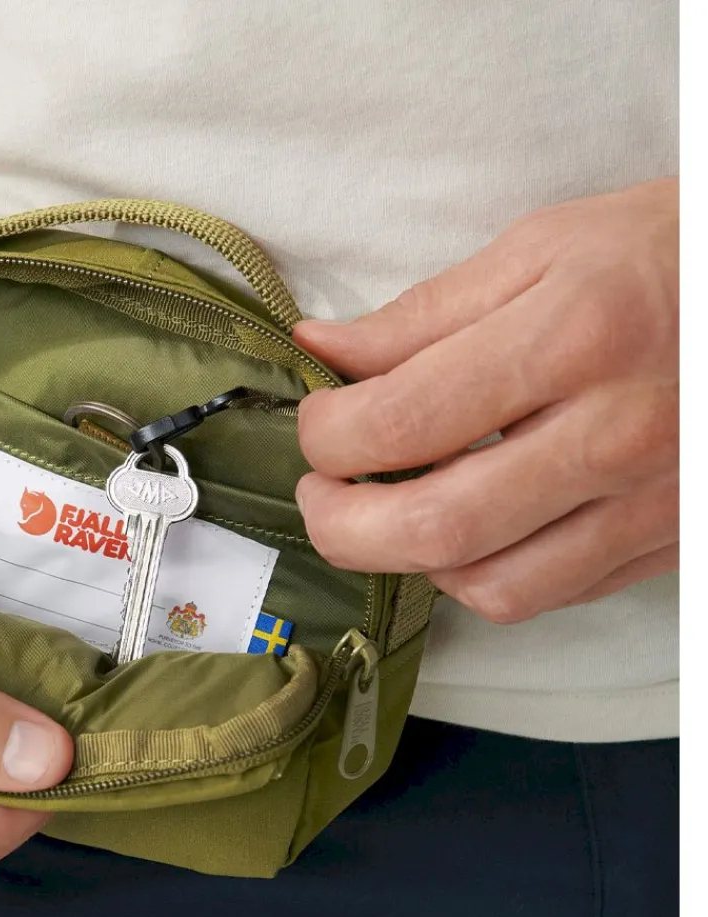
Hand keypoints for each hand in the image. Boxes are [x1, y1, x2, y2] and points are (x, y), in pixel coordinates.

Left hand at [292, 177, 677, 623]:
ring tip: (390, 511)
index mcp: (571, 340)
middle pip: (436, 527)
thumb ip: (423, 314)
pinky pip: (548, 594)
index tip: (319, 424)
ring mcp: (647, 501)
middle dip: (342, 526)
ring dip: (411, 559)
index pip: (403, 422)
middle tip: (322, 494)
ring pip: (490, 585)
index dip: (328, 436)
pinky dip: (482, 574)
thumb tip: (323, 351)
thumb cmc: (669, 254)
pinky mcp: (666, 541)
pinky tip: (468, 528)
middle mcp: (612, 435)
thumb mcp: (544, 249)